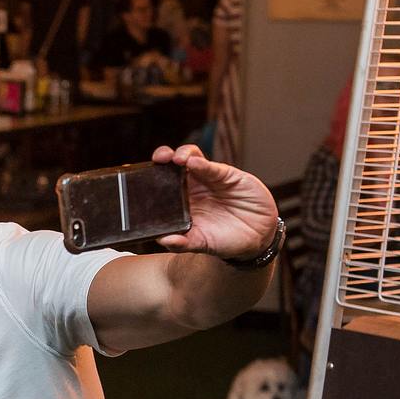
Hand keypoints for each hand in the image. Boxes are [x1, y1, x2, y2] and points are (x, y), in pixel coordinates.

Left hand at [150, 145, 278, 259]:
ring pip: (191, 158)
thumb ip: (183, 243)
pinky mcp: (227, 175)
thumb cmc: (225, 239)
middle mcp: (192, 186)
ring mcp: (209, 179)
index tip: (142, 176)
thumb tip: (163, 241)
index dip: (152, 175)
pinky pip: (212, 167)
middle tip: (159, 159)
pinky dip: (203, 164)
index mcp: (180, 201)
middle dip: (164, 157)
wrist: (257, 239)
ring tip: (177, 159)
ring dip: (182, 154)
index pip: (161, 182)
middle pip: (173, 165)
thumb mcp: (202, 244)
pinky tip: (194, 164)